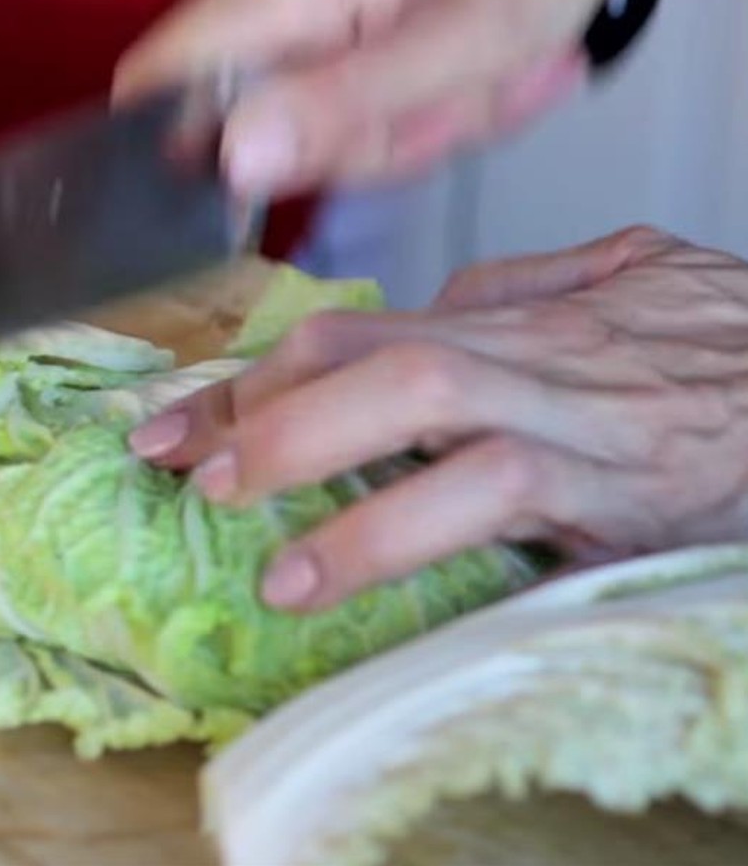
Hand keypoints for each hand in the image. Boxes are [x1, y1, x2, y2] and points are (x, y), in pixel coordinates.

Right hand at [115, 0, 700, 199]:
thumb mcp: (472, 45)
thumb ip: (344, 109)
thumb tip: (233, 167)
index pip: (153, 90)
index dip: (208, 160)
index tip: (317, 160)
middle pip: (239, 108)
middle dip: (352, 136)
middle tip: (456, 108)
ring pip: (282, 88)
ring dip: (380, 109)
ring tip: (470, 73)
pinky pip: (301, 50)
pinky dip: (374, 71)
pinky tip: (440, 50)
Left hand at [130, 227, 747, 609]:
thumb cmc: (727, 353)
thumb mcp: (624, 290)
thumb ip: (521, 295)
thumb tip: (431, 305)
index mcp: (516, 314)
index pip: (354, 331)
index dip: (253, 374)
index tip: (174, 419)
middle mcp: (526, 349)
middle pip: (367, 350)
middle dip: (257, 402)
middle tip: (174, 456)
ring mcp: (565, 407)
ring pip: (418, 398)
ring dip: (303, 452)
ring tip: (224, 510)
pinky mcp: (608, 476)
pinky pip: (487, 488)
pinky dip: (391, 526)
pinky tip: (321, 575)